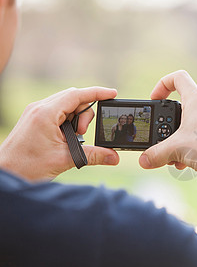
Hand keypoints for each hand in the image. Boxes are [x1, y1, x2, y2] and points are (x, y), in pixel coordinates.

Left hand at [0, 87, 119, 180]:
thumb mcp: (65, 159)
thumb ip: (94, 155)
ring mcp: (36, 113)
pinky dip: (67, 123)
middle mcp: (40, 108)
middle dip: (85, 114)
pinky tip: (66, 138)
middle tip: (82, 133)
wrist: (5, 174)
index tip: (113, 93)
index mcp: (46, 113)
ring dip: (76, 120)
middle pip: (73, 99)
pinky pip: (58, 113)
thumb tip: (114, 157)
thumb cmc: (27, 166)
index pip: (77, 95)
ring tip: (72, 139)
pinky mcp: (35, 119)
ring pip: (66, 106)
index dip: (97, 93)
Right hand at [139, 70, 196, 173]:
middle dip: (171, 124)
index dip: (163, 85)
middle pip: (184, 105)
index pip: (178, 77)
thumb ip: (156, 154)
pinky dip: (194, 144)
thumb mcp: (175, 150)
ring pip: (194, 122)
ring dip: (182, 138)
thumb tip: (144, 161)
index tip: (156, 100)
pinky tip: (190, 161)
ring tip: (177, 156)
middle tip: (164, 139)